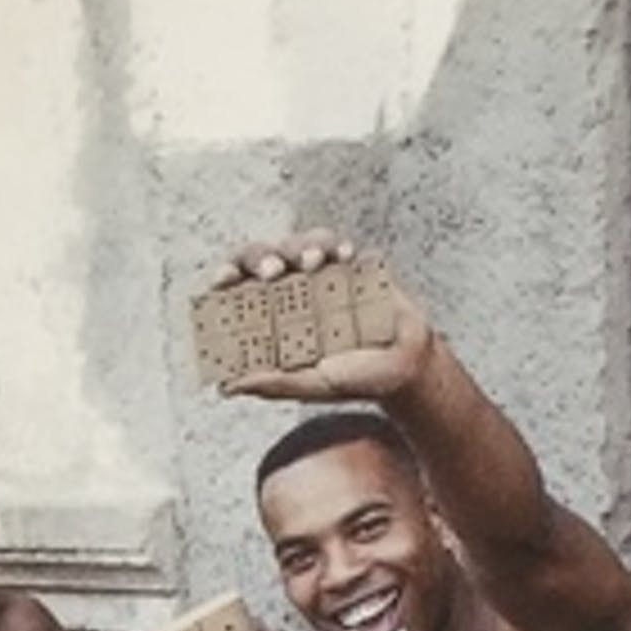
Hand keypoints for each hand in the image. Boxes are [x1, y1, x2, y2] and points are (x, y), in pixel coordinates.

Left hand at [209, 232, 435, 406]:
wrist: (407, 366)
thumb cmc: (356, 379)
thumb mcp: (313, 385)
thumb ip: (273, 383)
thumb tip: (225, 387)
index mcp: (272, 320)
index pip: (237, 290)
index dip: (225, 278)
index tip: (222, 280)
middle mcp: (290, 293)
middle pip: (261, 257)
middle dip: (261, 256)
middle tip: (273, 270)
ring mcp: (319, 276)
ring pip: (297, 243)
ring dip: (300, 246)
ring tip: (313, 262)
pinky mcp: (349, 265)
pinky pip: (334, 244)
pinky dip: (336, 246)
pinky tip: (345, 257)